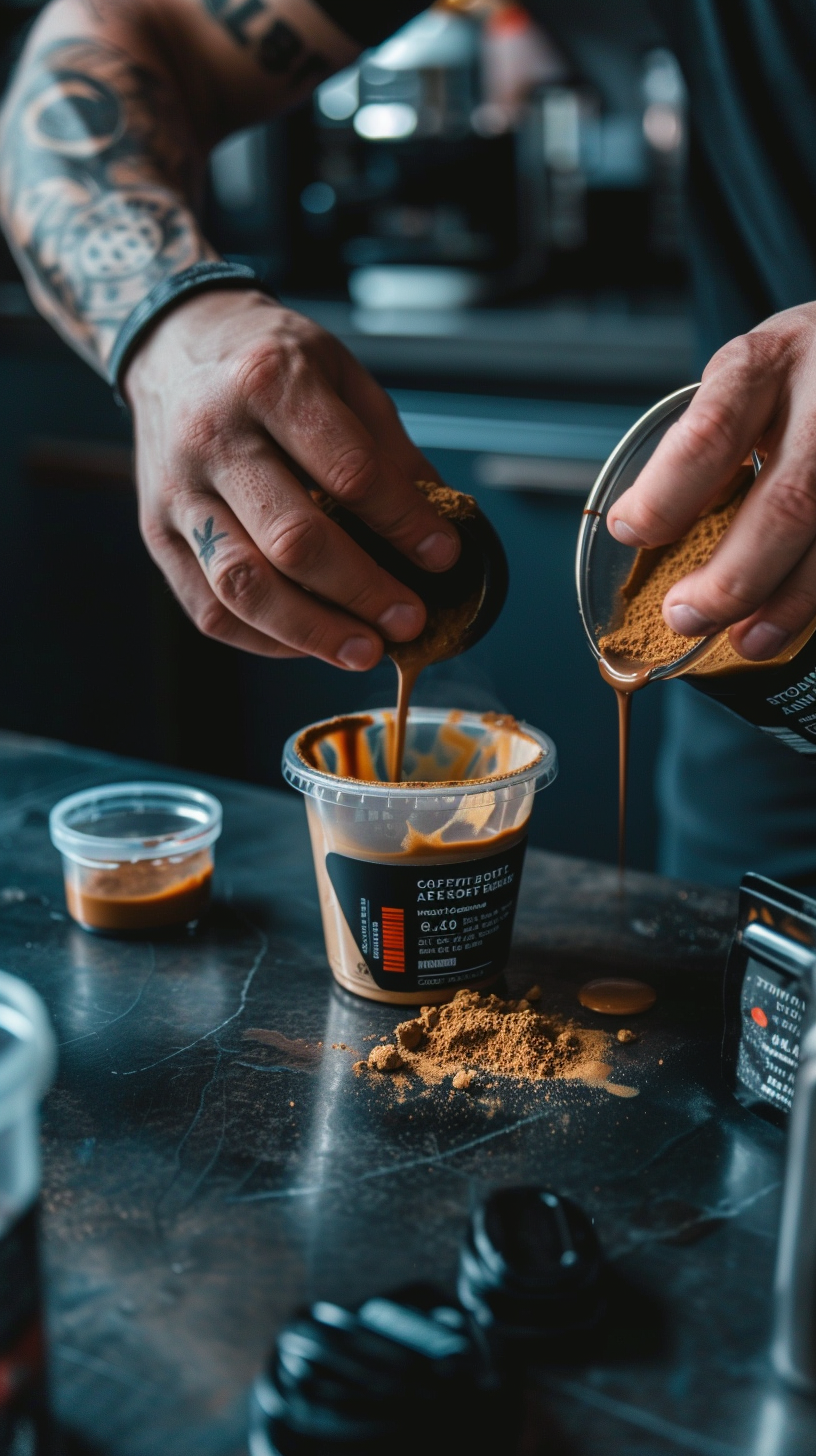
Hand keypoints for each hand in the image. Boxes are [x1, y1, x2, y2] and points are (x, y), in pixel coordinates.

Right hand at [125, 290, 459, 665]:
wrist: (171, 344)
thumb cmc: (267, 361)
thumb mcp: (340, 373)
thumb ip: (388, 449)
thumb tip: (439, 526)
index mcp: (268, 382)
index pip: (350, 472)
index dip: (404, 523)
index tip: (443, 556)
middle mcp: (213, 437)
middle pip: (294, 539)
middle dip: (362, 591)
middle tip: (409, 620)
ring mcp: (176, 491)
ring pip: (243, 585)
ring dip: (312, 631)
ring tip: (364, 650)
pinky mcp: (155, 533)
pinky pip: (208, 608)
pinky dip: (264, 638)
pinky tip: (309, 642)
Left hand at [607, 303, 815, 660]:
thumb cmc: (802, 366)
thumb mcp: (749, 372)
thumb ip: (710, 437)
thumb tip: (650, 524)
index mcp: (767, 365)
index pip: (709, 435)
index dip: (665, 496)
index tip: (631, 531)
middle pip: (787, 504)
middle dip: (733, 578)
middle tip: (685, 615)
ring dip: (787, 603)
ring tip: (747, 640)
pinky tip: (792, 619)